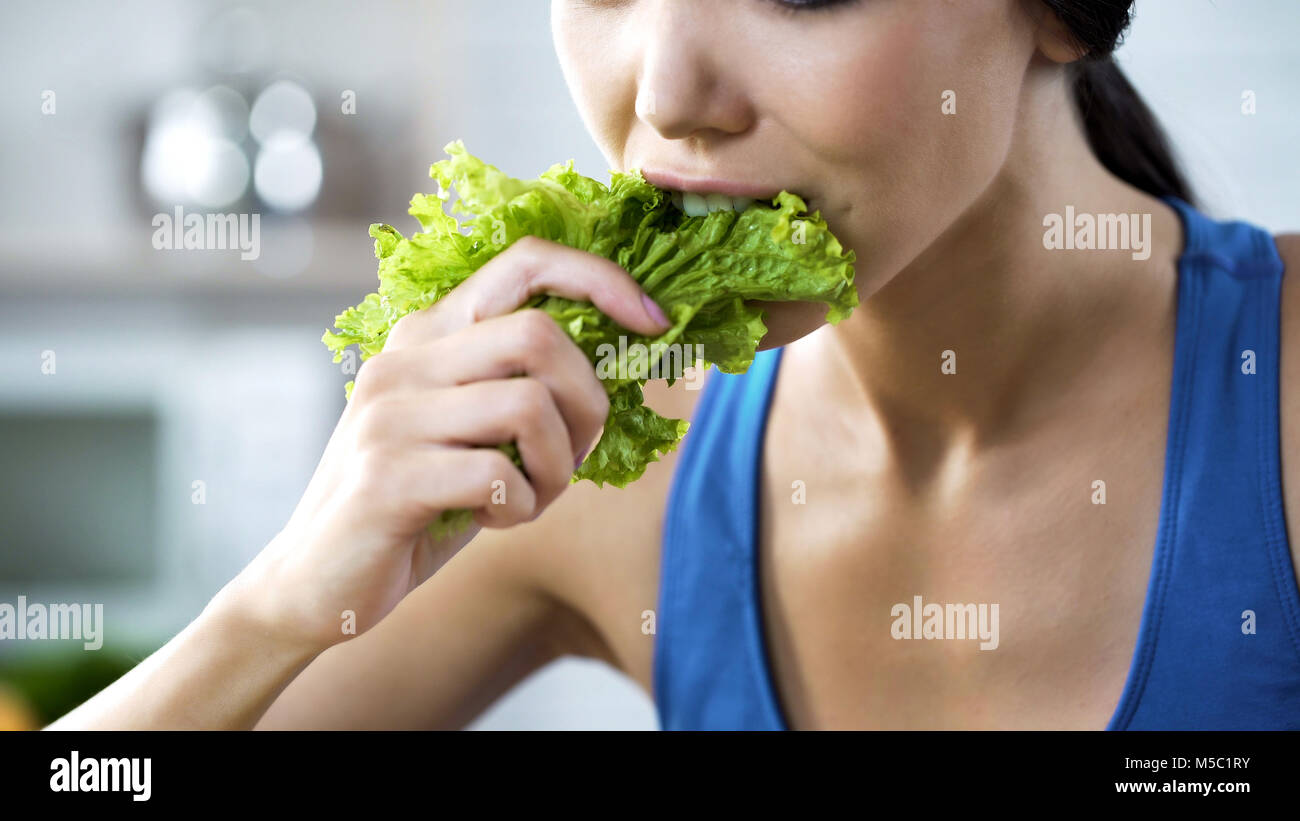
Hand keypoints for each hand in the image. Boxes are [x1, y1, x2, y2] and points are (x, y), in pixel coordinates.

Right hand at [220, 236, 672, 651]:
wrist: (316, 581)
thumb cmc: (415, 503)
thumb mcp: (468, 429)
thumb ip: (520, 387)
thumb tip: (621, 358)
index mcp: (428, 334)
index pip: (525, 261)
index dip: (602, 279)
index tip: (653, 323)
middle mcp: (404, 358)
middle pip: (540, 334)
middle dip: (587, 402)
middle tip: (571, 457)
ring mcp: (390, 414)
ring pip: (529, 405)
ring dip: (559, 467)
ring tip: (531, 497)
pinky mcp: (387, 476)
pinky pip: (500, 475)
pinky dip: (523, 507)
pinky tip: (495, 521)